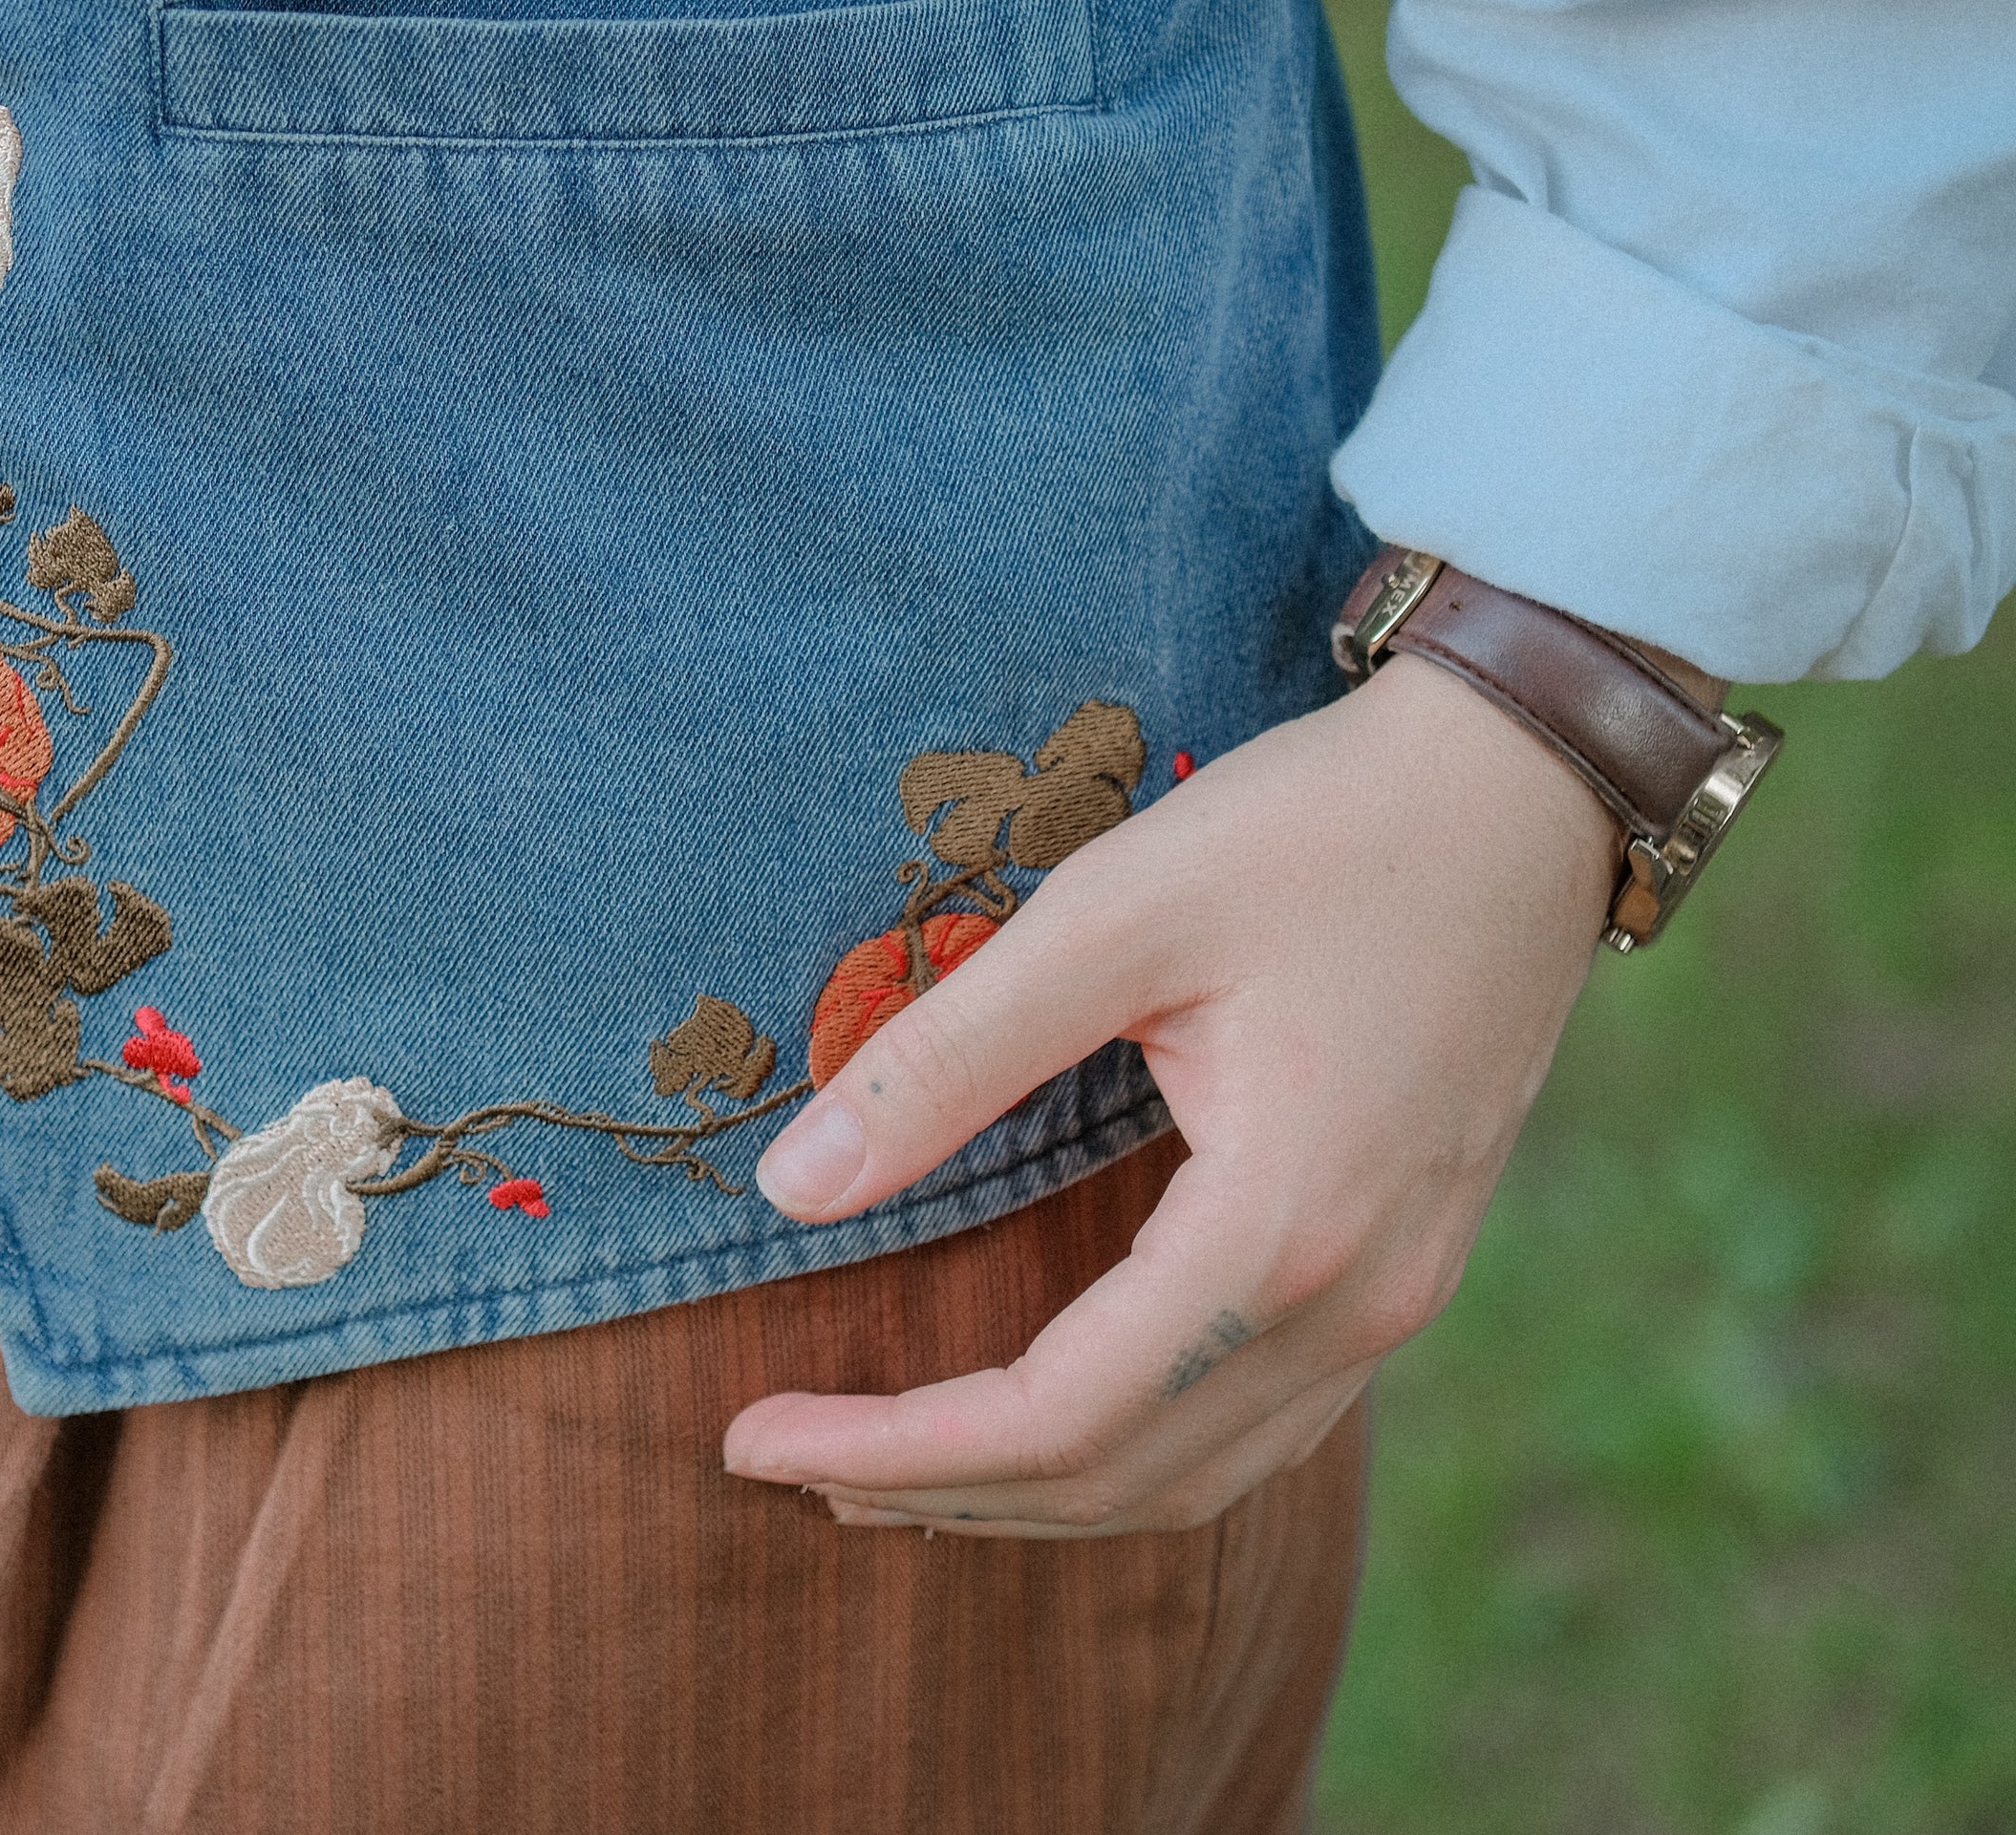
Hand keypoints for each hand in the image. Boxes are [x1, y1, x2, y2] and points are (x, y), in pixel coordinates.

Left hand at [722, 653, 1620, 1534]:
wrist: (1527, 783)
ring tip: (886, 1467)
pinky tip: (1042, 1412)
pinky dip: (1130, 1449)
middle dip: (942, 1490)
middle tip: (785, 1458)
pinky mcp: (1407, 1262)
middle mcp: (1358, 1300)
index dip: (895, 1447)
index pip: (1058, 1416)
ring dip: (1034, 1493)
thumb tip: (789, 1189)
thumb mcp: (1113, 914)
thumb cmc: (1321, 827)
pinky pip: (1256, 1420)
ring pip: (1198, 1476)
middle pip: (1124, 1478)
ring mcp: (1399, 1294)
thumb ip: (946, 1059)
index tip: (750, 1433)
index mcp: (1281, 1230)